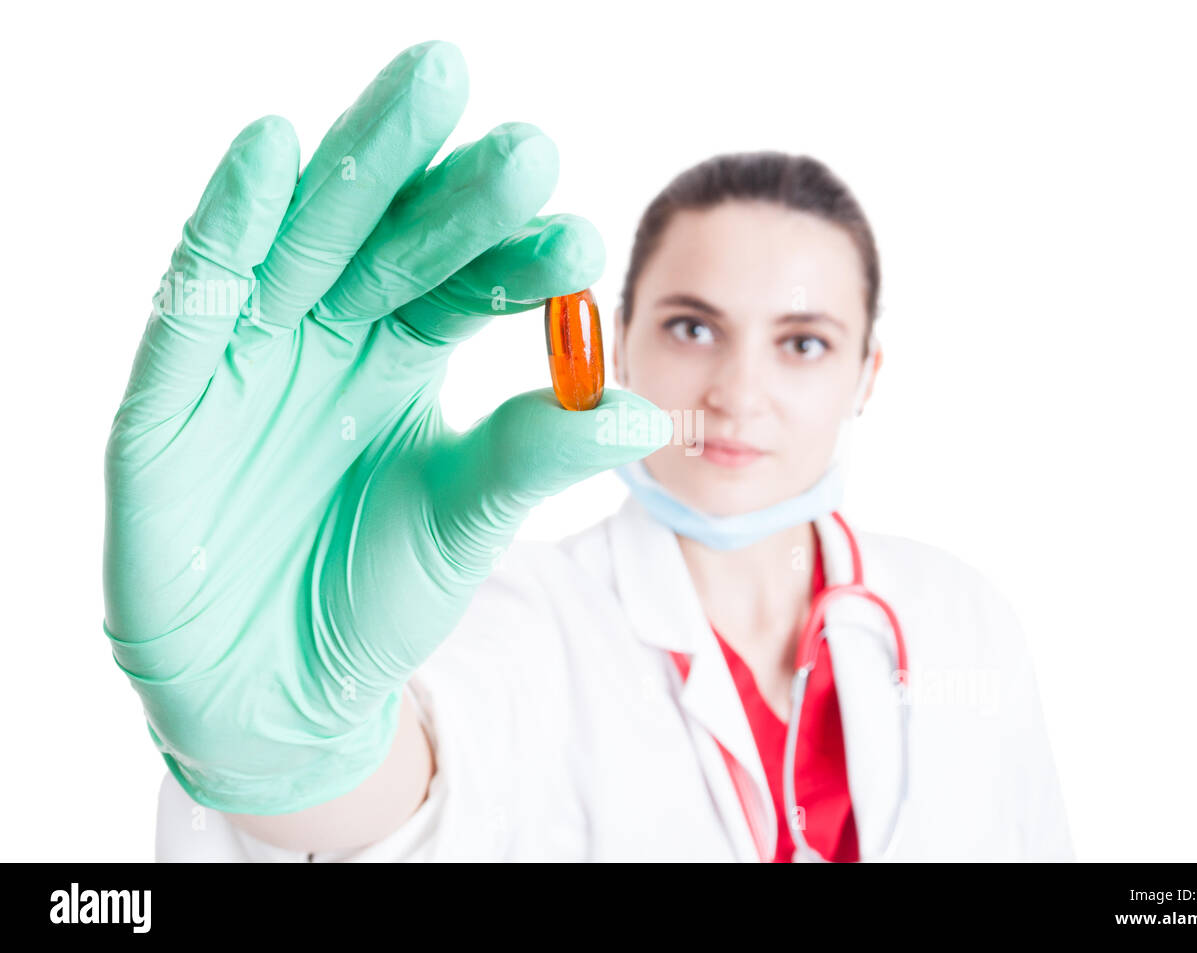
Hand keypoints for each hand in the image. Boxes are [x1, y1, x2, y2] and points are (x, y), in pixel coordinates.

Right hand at [103, 41, 669, 814]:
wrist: (276, 690)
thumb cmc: (371, 598)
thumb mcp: (463, 522)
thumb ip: (535, 457)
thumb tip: (645, 412)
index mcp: (402, 353)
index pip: (462, 279)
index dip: (514, 255)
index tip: (578, 237)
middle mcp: (328, 332)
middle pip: (388, 232)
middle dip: (449, 180)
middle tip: (521, 136)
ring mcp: (248, 351)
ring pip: (302, 239)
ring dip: (357, 168)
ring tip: (424, 95)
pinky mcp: (171, 391)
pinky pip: (197, 296)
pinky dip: (227, 225)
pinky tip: (271, 152)